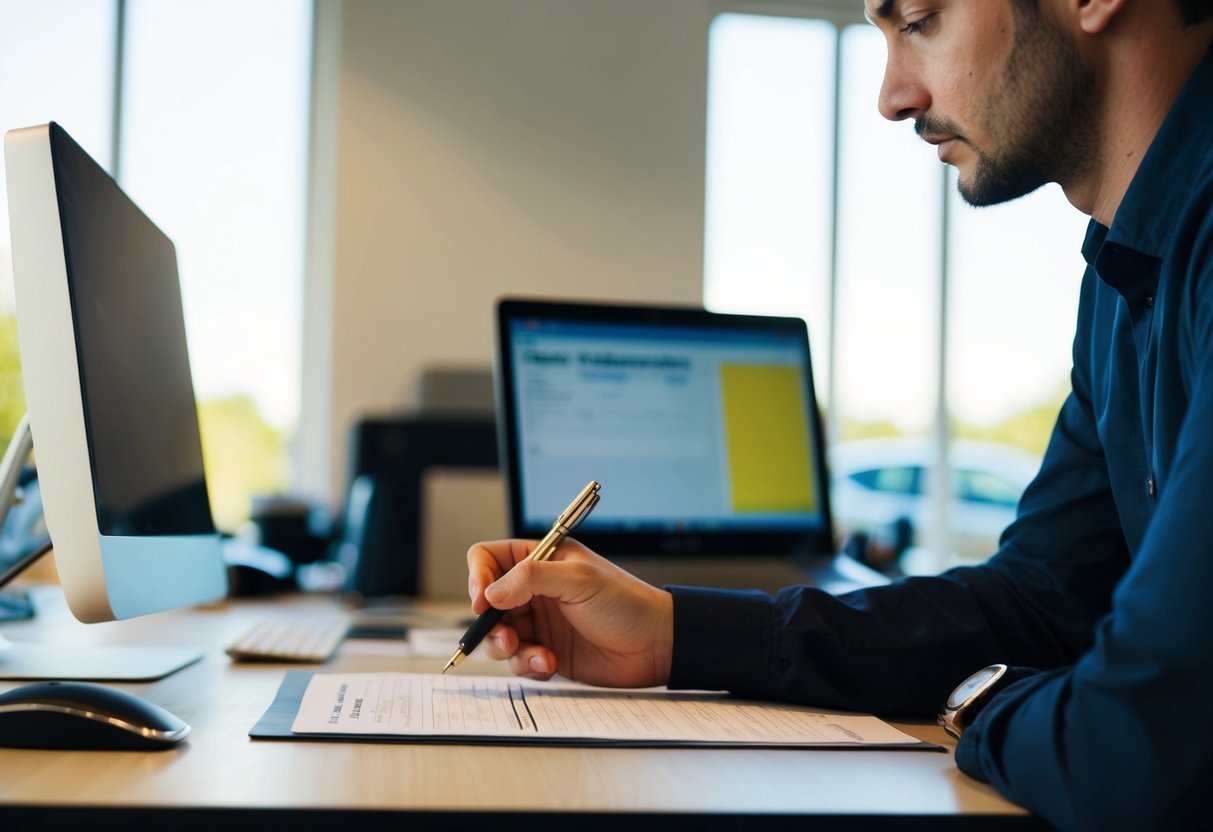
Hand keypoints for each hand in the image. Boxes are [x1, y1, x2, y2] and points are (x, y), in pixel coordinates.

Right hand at [466, 538, 673, 687]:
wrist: (655, 646)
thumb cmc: (627, 603)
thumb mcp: (579, 579)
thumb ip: (531, 578)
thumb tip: (491, 592)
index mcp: (541, 560)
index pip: (489, 558)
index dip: (479, 577)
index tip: (482, 600)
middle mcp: (535, 591)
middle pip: (486, 603)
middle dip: (490, 623)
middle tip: (508, 636)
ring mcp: (539, 623)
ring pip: (498, 636)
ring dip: (509, 649)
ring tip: (537, 654)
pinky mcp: (546, 652)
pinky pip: (518, 661)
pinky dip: (529, 665)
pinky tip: (552, 664)